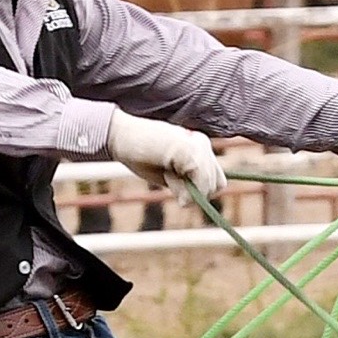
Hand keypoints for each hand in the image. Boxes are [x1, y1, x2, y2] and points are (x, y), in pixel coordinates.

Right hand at [104, 112, 226, 204]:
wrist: (120, 137)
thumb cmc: (140, 154)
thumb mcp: (170, 173)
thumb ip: (188, 183)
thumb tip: (195, 201)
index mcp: (200, 147)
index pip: (217, 181)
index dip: (199, 190)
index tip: (173, 179)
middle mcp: (203, 143)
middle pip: (217, 184)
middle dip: (193, 190)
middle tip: (168, 173)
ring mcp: (198, 145)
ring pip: (209, 185)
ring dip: (183, 187)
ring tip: (165, 169)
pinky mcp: (190, 149)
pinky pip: (200, 182)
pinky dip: (181, 186)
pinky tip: (166, 171)